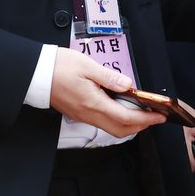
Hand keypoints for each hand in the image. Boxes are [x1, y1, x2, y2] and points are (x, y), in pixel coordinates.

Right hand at [48, 47, 163, 137]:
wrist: (34, 73)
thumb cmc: (57, 67)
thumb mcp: (87, 66)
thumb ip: (110, 77)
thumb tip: (128, 85)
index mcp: (93, 103)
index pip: (126, 118)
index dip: (146, 119)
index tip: (160, 116)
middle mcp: (88, 114)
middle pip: (120, 129)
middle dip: (141, 126)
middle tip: (155, 116)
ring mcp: (83, 116)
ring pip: (111, 127)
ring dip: (130, 123)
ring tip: (143, 112)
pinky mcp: (79, 113)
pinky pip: (102, 122)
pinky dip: (118, 119)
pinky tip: (124, 107)